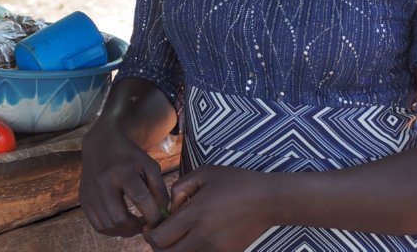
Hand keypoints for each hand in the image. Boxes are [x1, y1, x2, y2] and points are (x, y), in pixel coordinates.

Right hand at [80, 124, 169, 236]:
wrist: (100, 144)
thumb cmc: (128, 155)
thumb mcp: (148, 164)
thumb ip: (159, 188)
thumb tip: (162, 213)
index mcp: (122, 170)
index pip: (141, 199)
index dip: (154, 216)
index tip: (161, 221)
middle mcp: (103, 182)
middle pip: (121, 218)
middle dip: (138, 227)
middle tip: (146, 225)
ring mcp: (90, 192)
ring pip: (109, 225)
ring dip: (126, 231)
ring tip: (135, 224)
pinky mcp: (84, 199)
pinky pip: (98, 225)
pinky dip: (113, 230)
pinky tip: (121, 223)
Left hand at [143, 165, 273, 250]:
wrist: (267, 200)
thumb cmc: (234, 182)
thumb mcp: (203, 174)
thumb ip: (179, 188)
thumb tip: (170, 208)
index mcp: (194, 215)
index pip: (159, 238)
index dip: (149, 234)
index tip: (150, 225)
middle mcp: (202, 236)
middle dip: (157, 245)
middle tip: (159, 233)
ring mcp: (215, 249)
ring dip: (174, 250)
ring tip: (176, 235)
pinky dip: (191, 251)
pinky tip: (193, 238)